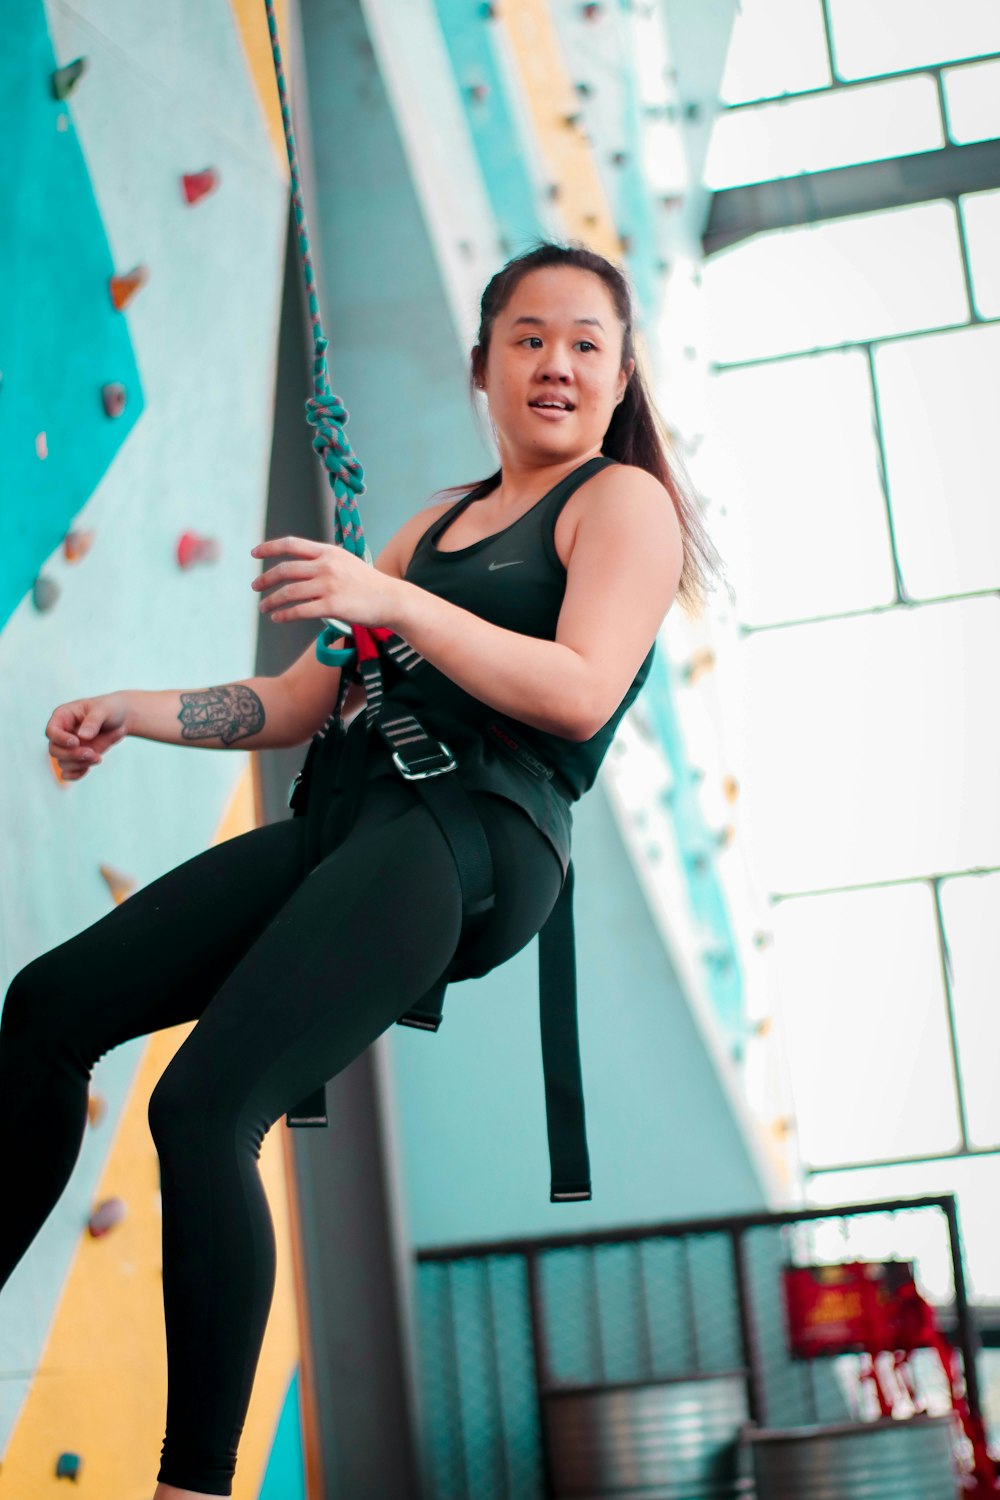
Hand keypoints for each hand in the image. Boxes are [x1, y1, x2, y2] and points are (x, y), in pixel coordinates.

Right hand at [46, 693, 130, 780]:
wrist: (120, 720)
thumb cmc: (110, 709)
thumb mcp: (104, 710)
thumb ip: (93, 721)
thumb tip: (82, 736)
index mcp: (63, 716)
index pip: (51, 731)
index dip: (60, 739)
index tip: (76, 742)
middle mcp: (62, 733)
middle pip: (54, 750)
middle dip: (72, 755)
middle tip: (92, 753)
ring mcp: (67, 747)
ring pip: (62, 762)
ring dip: (79, 764)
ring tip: (98, 757)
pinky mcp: (75, 758)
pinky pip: (67, 772)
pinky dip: (76, 774)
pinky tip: (88, 769)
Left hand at [250, 536, 402, 629]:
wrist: (390, 599)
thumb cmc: (368, 583)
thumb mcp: (346, 561)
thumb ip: (324, 560)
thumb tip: (301, 564)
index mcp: (328, 552)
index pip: (291, 544)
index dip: (269, 548)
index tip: (254, 553)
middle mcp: (326, 566)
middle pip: (285, 570)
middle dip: (265, 579)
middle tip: (255, 586)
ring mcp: (328, 586)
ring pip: (289, 592)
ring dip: (271, 600)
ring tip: (263, 607)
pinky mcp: (332, 606)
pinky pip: (300, 611)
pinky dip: (284, 615)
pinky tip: (277, 618)